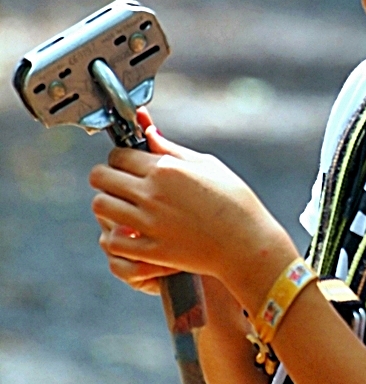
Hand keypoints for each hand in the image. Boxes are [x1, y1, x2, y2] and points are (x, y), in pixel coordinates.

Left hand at [89, 112, 297, 311]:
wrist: (247, 243)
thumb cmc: (234, 201)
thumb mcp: (207, 165)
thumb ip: (172, 149)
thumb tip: (149, 132)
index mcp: (166, 168)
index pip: (118, 155)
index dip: (119, 158)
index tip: (127, 164)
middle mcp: (152, 193)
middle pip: (100, 177)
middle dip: (106, 177)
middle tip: (120, 184)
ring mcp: (149, 223)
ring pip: (100, 205)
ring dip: (107, 203)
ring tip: (122, 207)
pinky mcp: (151, 250)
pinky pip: (112, 240)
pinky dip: (115, 235)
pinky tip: (129, 232)